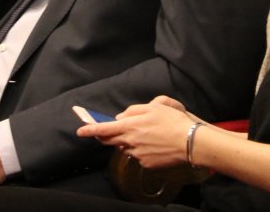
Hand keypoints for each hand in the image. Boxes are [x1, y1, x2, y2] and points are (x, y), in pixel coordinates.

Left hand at [77, 100, 193, 168]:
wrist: (190, 141)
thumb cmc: (173, 120)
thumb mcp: (154, 106)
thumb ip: (134, 110)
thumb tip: (121, 118)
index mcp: (130, 126)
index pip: (103, 129)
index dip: (90, 130)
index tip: (79, 131)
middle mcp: (131, 142)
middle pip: (111, 140)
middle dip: (106, 136)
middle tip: (109, 130)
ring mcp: (138, 155)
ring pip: (125, 147)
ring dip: (128, 140)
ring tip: (146, 133)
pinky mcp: (146, 164)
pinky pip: (138, 155)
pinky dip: (141, 148)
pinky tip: (155, 143)